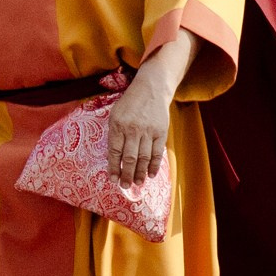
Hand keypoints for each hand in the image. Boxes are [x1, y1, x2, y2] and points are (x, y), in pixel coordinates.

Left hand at [103, 70, 176, 187]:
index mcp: (118, 125)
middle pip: (129, 158)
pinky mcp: (161, 132)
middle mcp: (133, 129)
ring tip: (137, 183)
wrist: (151, 89)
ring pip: (143, 157)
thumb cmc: (129, 104)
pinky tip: (150, 174)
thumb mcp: (115, 115)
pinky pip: (158, 153)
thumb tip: (114, 159)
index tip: (113, 179)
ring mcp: (148, 131)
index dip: (114, 167)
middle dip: (127, 175)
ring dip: (140, 173)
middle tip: (125, 186)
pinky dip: (154, 165)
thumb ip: (114, 135)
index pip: (114, 151)